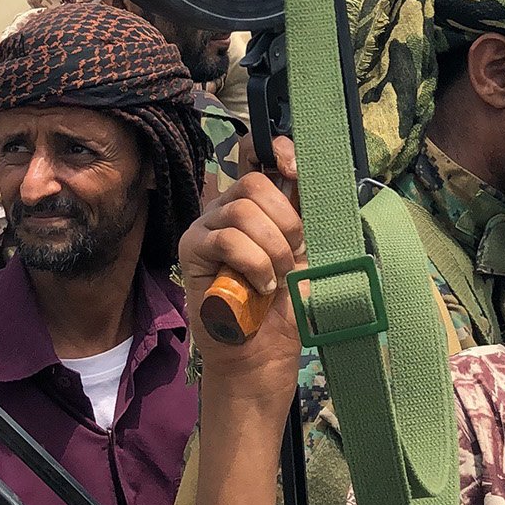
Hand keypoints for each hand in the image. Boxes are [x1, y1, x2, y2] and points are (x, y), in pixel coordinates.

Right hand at [180, 139, 302, 397]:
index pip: (255, 152)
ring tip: (277, 276)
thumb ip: (307, 215)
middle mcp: (227, 208)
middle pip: (253, 182)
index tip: (297, 171)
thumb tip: (313, 177)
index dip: (277, 150)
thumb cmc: (287, 304)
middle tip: (292, 254)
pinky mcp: (191, 251)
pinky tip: (261, 285)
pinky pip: (225, 238)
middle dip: (284, 219)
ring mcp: (206, 227)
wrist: (264, 353)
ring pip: (241, 210)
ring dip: (271, 247)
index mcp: (258, 203)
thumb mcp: (308, 252)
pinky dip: (253, 262)